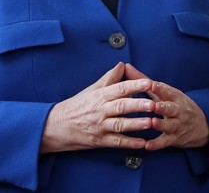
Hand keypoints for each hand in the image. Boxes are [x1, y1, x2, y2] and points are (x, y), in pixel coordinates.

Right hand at [40, 62, 155, 153]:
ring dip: (137, 124)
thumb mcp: (91, 89)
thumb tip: (122, 65)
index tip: (148, 82)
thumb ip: (109, 78)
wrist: (54, 127)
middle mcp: (100, 111)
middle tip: (153, 104)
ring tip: (151, 122)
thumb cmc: (76, 106)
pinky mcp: (99, 141)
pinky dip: (130, 143)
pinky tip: (143, 143)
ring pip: (120, 125)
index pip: (119, 88)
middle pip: (122, 106)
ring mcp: (100, 126)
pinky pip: (117, 142)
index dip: (134, 85)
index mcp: (100, 96)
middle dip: (138, 105)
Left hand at [124, 63, 208, 150]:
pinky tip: (147, 145)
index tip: (150, 84)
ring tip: (152, 123)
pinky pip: (165, 142)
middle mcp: (177, 110)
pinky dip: (157, 144)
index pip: (167, 91)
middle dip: (162, 107)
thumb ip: (144, 81)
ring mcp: (177, 125)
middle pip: (171, 107)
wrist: (202, 125)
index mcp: (174, 96)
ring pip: (169, 124)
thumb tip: (126, 67)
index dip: (159, 88)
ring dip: (160, 124)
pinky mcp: (175, 138)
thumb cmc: (177, 105)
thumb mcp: (165, 92)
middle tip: (153, 106)